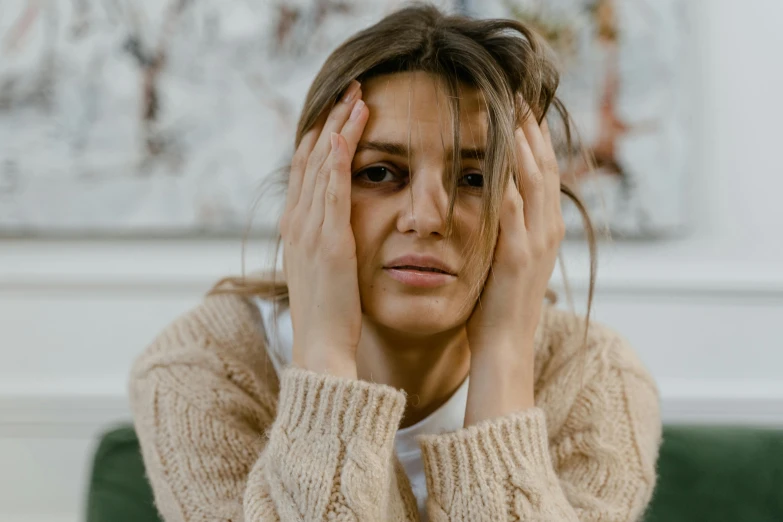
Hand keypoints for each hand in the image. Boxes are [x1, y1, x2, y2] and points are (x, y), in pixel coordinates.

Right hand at [280, 80, 368, 377]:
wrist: (320, 349)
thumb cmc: (329, 317)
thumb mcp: (324, 273)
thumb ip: (327, 245)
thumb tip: (338, 230)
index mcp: (297, 228)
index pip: (307, 170)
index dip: (322, 136)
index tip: (340, 111)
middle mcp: (297, 222)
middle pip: (311, 157)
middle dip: (331, 120)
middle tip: (350, 88)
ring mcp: (309, 229)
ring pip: (321, 165)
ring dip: (339, 127)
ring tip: (357, 96)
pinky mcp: (327, 240)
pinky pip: (331, 189)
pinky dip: (338, 158)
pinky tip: (348, 132)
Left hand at [464, 107, 564, 424]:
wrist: (503, 350)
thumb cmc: (497, 310)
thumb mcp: (505, 264)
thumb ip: (505, 233)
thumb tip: (490, 207)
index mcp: (544, 231)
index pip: (543, 175)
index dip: (535, 141)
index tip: (521, 110)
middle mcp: (547, 231)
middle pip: (544, 168)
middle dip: (532, 130)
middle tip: (518, 95)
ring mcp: (536, 242)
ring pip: (535, 180)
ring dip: (523, 142)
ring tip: (512, 109)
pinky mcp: (518, 254)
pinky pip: (513, 207)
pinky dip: (507, 177)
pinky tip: (497, 152)